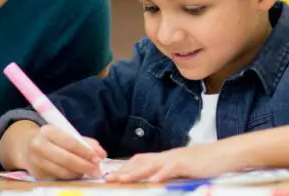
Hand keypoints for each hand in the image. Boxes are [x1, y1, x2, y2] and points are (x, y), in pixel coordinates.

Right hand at [23, 125, 106, 179]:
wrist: (26, 146)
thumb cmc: (51, 139)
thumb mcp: (65, 134)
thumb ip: (84, 142)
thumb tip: (101, 153)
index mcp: (47, 131)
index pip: (70, 142)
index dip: (86, 152)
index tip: (98, 158)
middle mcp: (39, 145)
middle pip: (66, 159)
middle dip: (84, 166)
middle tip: (97, 170)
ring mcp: (36, 161)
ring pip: (63, 172)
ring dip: (79, 173)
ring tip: (88, 171)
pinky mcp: (37, 174)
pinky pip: (58, 178)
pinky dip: (70, 177)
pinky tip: (76, 173)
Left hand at [106, 143, 241, 182]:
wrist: (225, 153)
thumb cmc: (206, 163)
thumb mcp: (183, 168)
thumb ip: (169, 172)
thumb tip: (156, 180)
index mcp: (164, 157)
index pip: (140, 161)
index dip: (125, 168)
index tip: (111, 175)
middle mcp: (166, 156)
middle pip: (140, 162)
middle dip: (123, 171)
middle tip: (108, 179)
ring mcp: (175, 159)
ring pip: (151, 164)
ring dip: (135, 172)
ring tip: (122, 180)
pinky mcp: (186, 164)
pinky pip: (170, 169)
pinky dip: (160, 175)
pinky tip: (151, 182)